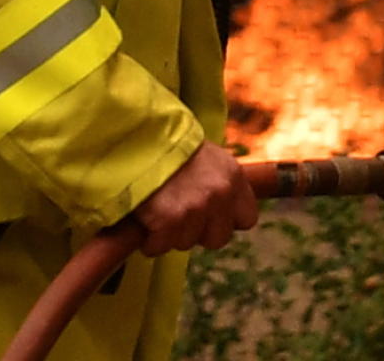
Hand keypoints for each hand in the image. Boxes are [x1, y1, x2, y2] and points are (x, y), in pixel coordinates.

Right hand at [128, 143, 258, 254]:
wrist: (137, 137)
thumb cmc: (169, 146)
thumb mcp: (207, 158)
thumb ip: (220, 184)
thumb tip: (222, 212)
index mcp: (234, 177)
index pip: (247, 219)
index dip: (226, 220)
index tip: (210, 215)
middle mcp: (220, 194)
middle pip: (218, 238)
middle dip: (198, 232)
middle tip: (179, 213)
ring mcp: (195, 209)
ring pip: (186, 243)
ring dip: (170, 233)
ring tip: (159, 209)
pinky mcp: (169, 221)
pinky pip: (159, 247)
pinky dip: (149, 240)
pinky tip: (145, 220)